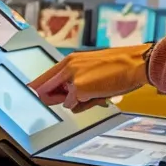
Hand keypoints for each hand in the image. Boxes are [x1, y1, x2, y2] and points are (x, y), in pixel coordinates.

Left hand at [30, 44, 150, 111]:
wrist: (136, 64)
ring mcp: (72, 76)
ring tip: (96, 93)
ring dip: (75, 102)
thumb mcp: (94, 70)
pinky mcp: (78, 88)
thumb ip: (77, 82)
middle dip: (48, 98)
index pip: (47, 75)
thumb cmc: (121, 67)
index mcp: (72, 60)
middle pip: (44, 87)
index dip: (38, 86)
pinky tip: (98, 95)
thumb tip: (66, 99)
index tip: (29, 92)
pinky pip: (73, 105)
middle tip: (60, 101)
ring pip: (62, 100)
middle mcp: (69, 66)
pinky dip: (84, 105)